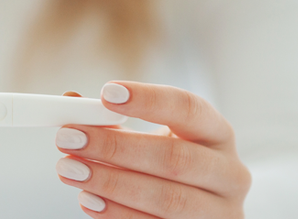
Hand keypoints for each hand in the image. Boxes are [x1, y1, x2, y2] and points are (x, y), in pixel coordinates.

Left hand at [55, 82, 250, 218]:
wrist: (195, 214)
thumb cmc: (169, 167)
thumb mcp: (151, 138)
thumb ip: (113, 121)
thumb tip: (70, 103)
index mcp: (217, 134)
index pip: (189, 108)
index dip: (149, 100)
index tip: (107, 92)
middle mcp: (228, 173)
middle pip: (174, 158)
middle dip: (115, 148)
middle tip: (69, 139)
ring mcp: (219, 212)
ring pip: (167, 198)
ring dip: (111, 183)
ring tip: (70, 170)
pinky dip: (118, 213)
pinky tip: (88, 199)